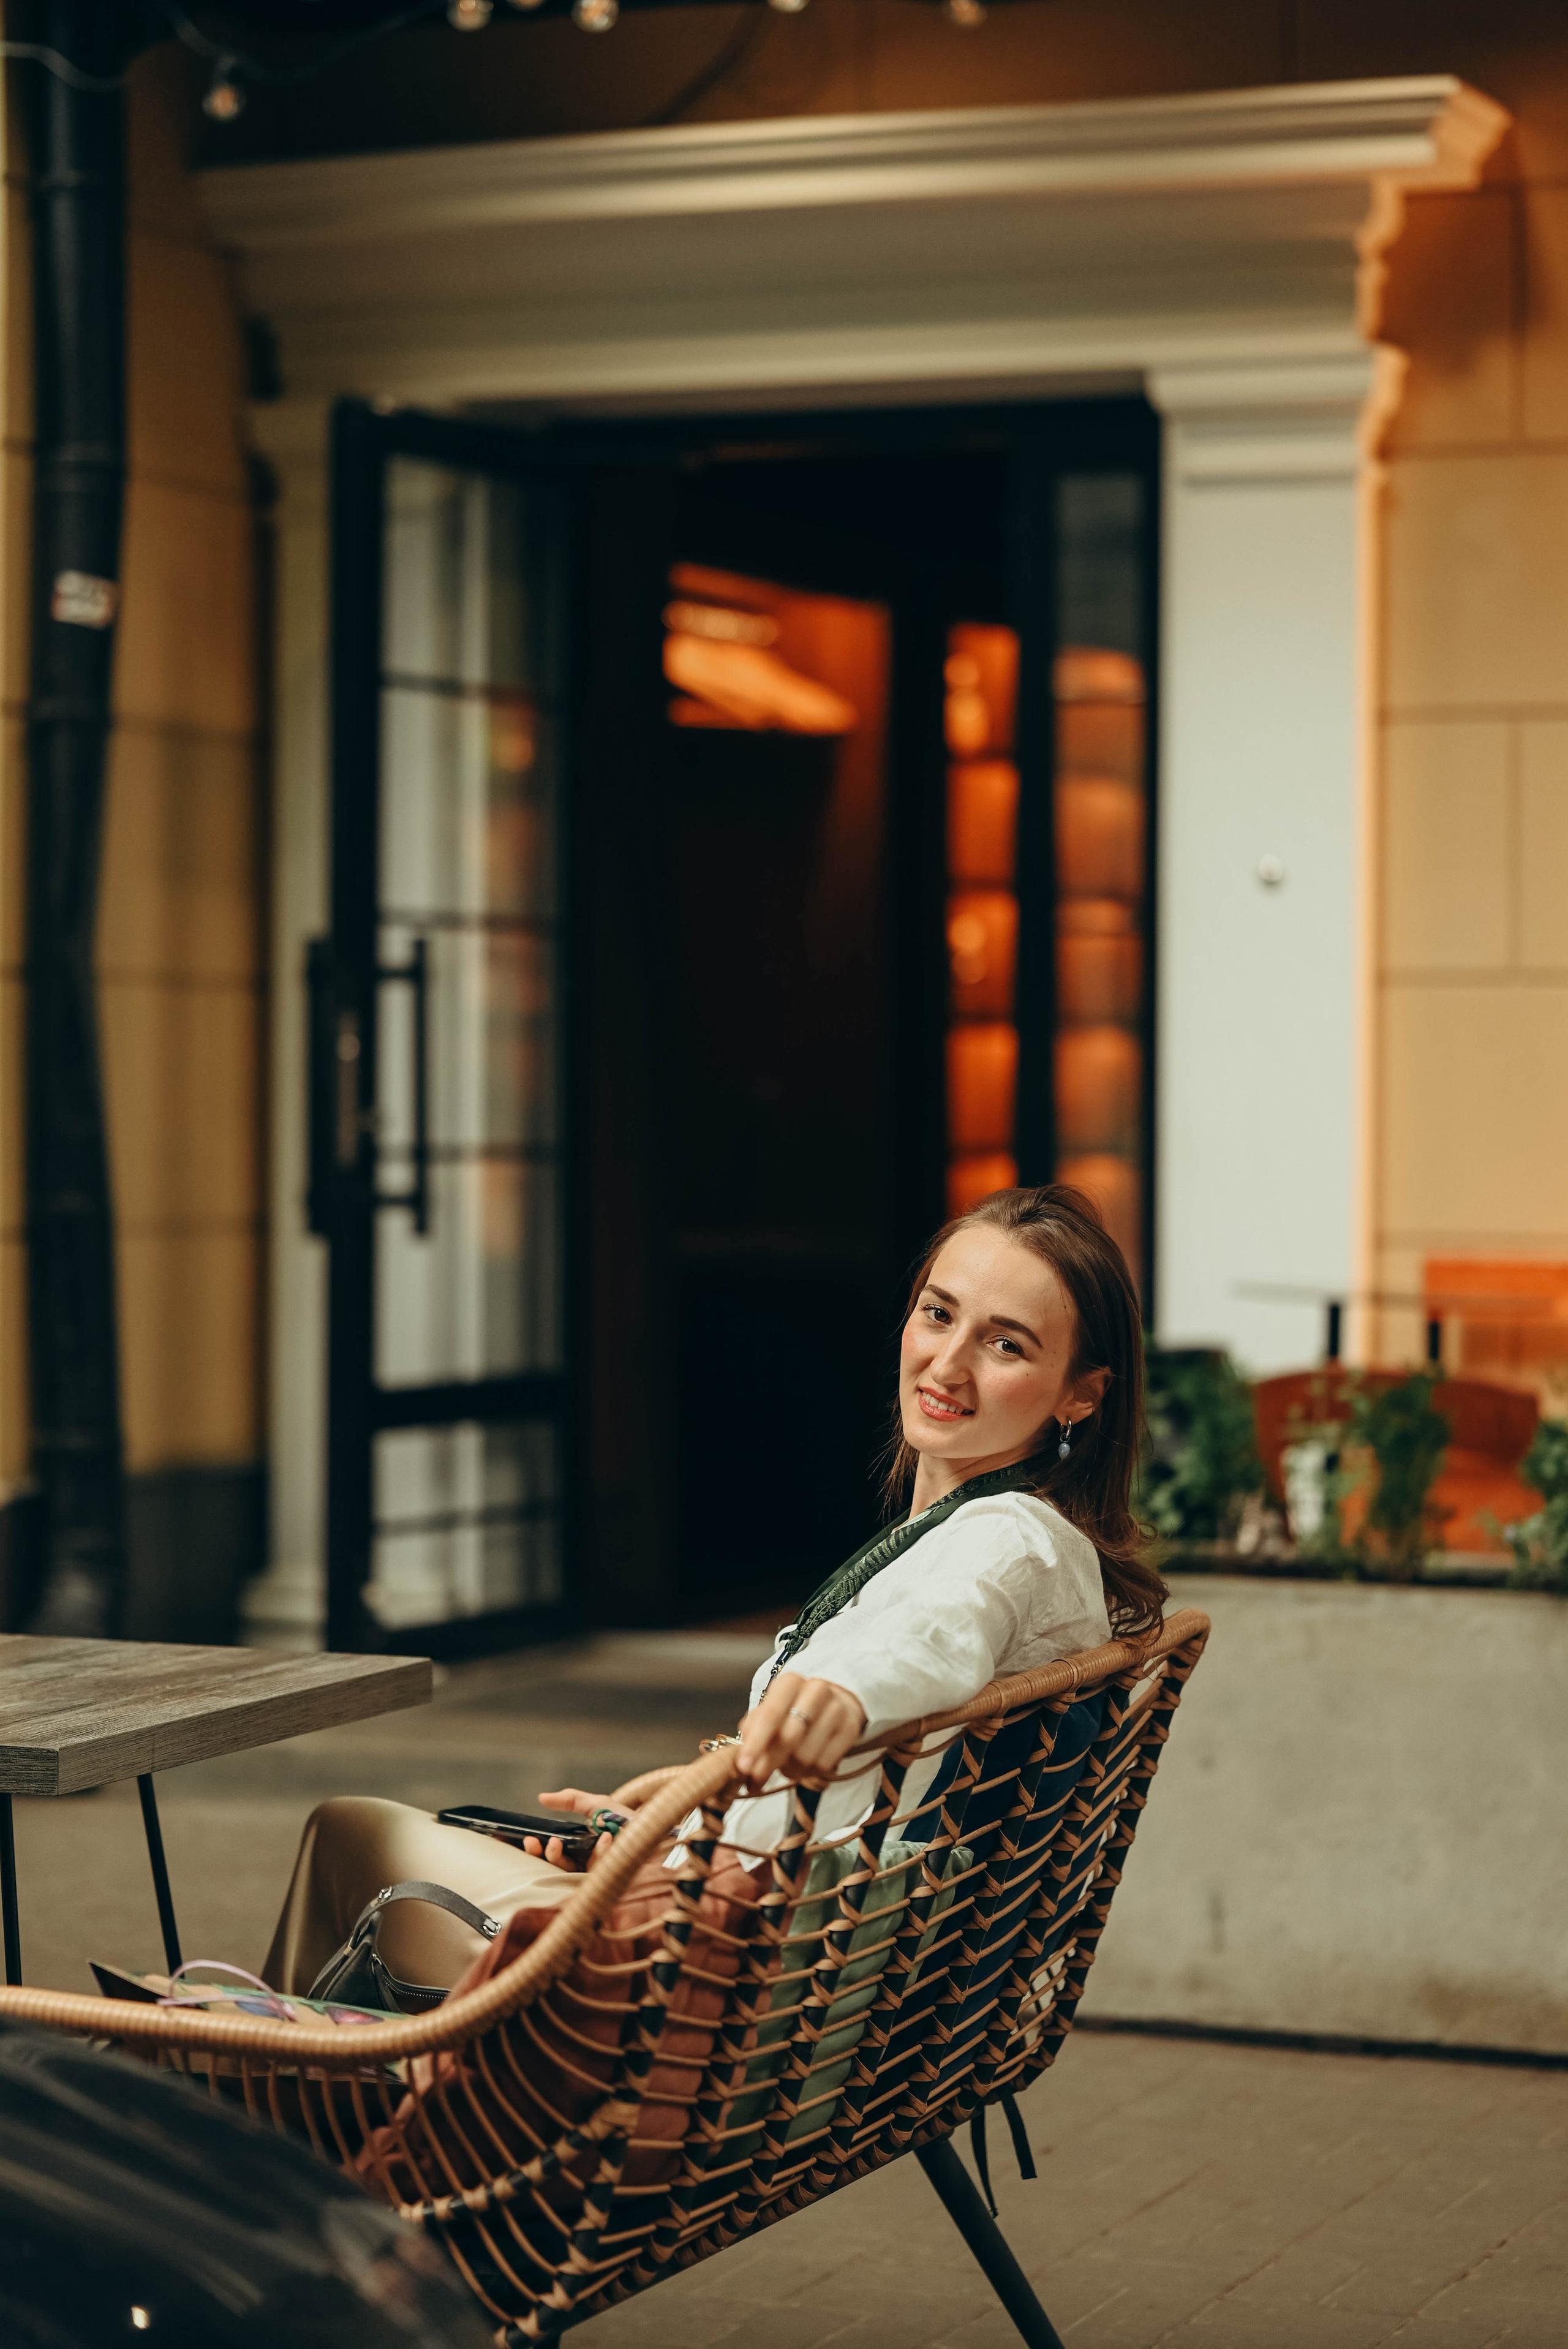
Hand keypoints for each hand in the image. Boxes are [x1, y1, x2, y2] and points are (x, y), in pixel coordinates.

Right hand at [519, 1786, 620, 1870]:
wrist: (657, 1827)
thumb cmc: (627, 1818)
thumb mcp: (597, 1804)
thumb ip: (570, 1800)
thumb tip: (541, 1797)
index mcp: (579, 1848)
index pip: (553, 1854)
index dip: (538, 1850)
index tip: (529, 1839)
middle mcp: (586, 1863)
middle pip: (558, 1867)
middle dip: (546, 1856)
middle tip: (543, 1844)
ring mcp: (599, 1872)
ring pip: (572, 1873)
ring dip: (562, 1859)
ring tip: (558, 1841)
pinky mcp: (613, 1877)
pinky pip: (600, 1871)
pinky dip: (600, 1854)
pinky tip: (604, 1838)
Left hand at [735, 1675, 866, 1792]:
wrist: (836, 1701)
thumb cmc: (795, 1708)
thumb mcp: (771, 1709)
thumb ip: (753, 1728)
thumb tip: (742, 1754)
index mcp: (790, 1682)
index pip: (770, 1714)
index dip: (756, 1743)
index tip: (744, 1766)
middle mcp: (816, 1691)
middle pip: (789, 1737)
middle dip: (769, 1763)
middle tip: (756, 1779)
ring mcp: (837, 1709)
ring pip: (806, 1755)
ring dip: (789, 1769)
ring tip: (786, 1765)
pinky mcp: (851, 1729)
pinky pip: (823, 1765)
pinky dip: (808, 1773)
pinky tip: (803, 1765)